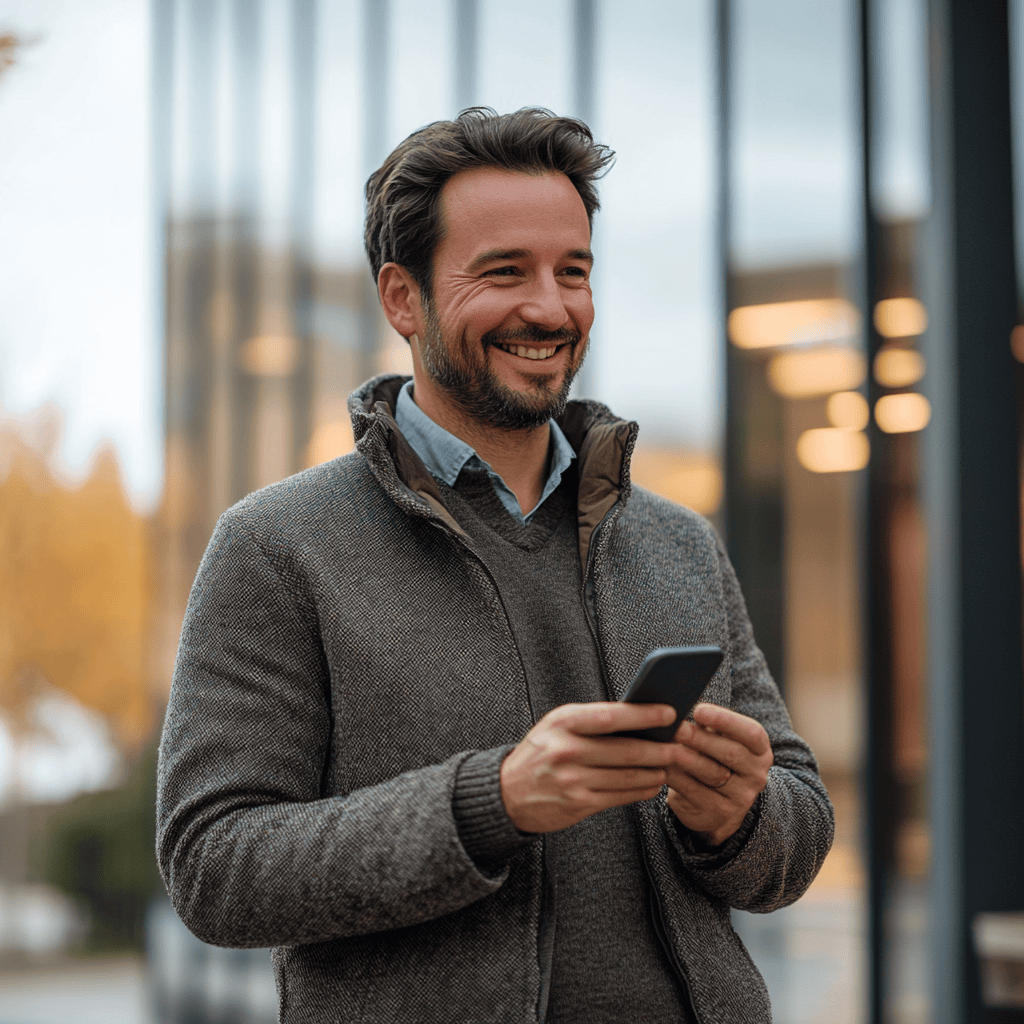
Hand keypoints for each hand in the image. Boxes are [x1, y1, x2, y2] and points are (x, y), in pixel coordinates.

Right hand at [500, 702, 679, 832]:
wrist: (507, 792)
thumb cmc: (541, 751)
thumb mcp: (557, 726)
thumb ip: (592, 720)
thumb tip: (640, 718)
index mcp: (562, 722)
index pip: (609, 716)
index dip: (642, 714)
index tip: (669, 712)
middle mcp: (566, 750)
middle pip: (625, 750)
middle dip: (659, 748)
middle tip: (680, 745)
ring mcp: (572, 780)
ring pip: (627, 776)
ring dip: (654, 771)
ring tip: (670, 764)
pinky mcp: (578, 804)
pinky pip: (619, 797)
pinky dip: (641, 790)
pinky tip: (652, 784)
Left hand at [665, 703, 772, 847]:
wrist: (719, 805)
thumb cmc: (714, 758)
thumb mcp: (720, 740)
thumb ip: (708, 725)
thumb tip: (679, 705)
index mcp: (760, 751)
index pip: (751, 733)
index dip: (726, 720)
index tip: (699, 710)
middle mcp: (755, 775)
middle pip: (730, 753)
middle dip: (700, 739)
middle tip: (676, 728)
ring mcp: (739, 798)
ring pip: (711, 774)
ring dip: (685, 758)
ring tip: (664, 746)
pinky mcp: (717, 814)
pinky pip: (693, 792)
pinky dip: (675, 776)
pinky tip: (660, 765)